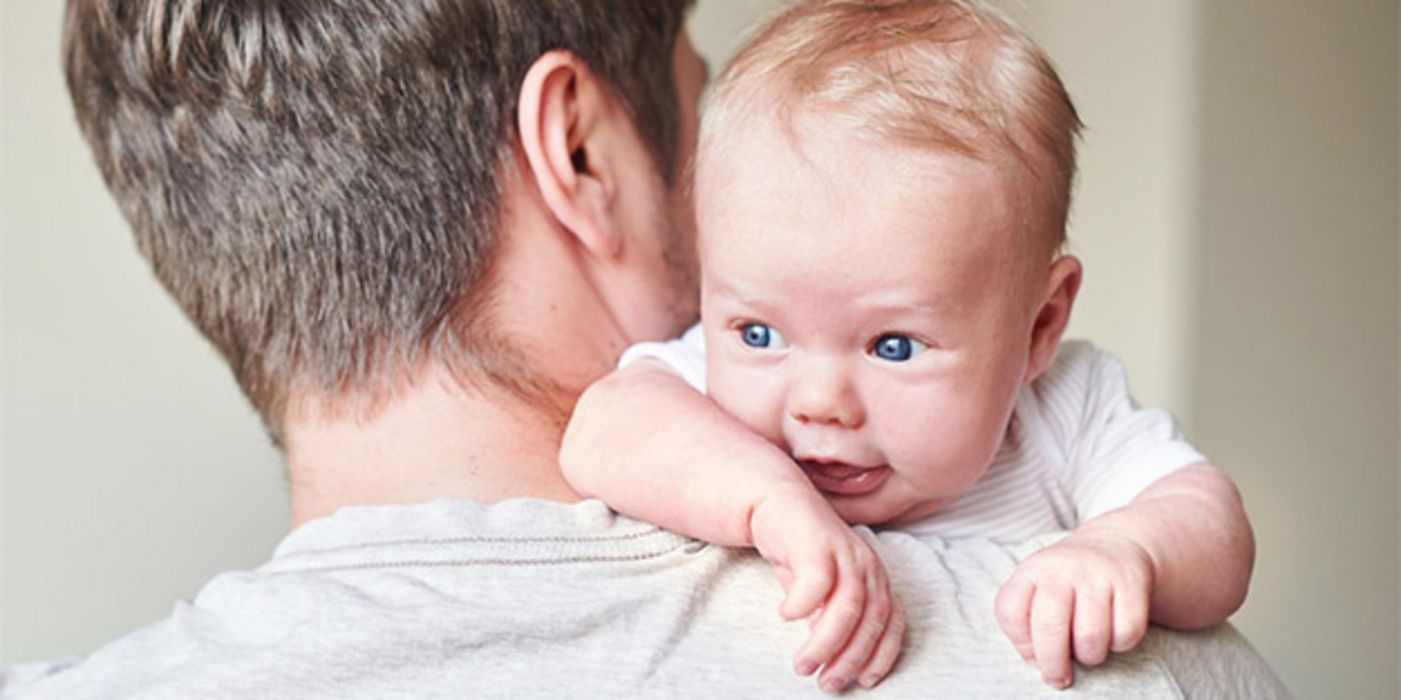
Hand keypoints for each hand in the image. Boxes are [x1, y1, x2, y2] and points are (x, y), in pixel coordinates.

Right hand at [749, 485, 905, 692]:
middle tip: (827, 683)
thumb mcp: (820, 594)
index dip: (881, 655)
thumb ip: (830, 622)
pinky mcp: (816, 541)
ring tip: (804, 664)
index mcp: (874, 577)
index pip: (891, 622)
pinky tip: (787, 616)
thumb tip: (832, 660)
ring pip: (848, 606)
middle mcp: (866, 564)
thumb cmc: (799, 552)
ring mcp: (843, 551)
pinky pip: (817, 581)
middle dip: (851, 658)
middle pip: (871, 618)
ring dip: (826, 642)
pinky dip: (803, 604)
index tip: (864, 681)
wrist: (775, 503)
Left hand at [994, 530, 1154, 688]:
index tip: (1033, 654)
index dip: (1020, 643)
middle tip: (1058, 678)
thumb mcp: (1037, 589)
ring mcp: (1097, 572)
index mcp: (1031, 569)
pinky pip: (1125, 633)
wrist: (1116, 543)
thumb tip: (1038, 662)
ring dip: (1089, 656)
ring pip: (1090, 637)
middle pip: (1049, 627)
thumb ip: (1026, 624)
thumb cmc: (1069, 581)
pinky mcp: (1131, 582)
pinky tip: (1113, 633)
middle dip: (1053, 664)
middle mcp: (1062, 567)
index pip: (1010, 611)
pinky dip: (1119, 644)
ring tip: (1088, 648)